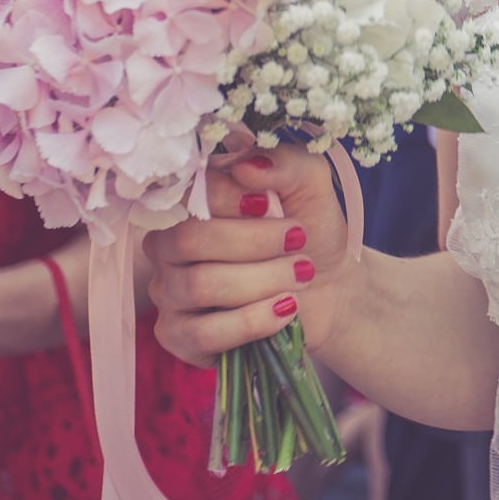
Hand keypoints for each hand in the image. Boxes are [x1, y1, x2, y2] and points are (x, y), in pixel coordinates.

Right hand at [147, 148, 349, 367]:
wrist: (330, 289)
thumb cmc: (309, 231)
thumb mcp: (309, 185)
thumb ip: (285, 163)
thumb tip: (248, 166)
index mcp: (190, 202)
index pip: (185, 193)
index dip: (227, 197)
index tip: (269, 204)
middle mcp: (168, 244)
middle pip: (187, 240)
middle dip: (253, 241)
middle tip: (298, 241)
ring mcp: (168, 291)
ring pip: (199, 285)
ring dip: (262, 279)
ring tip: (302, 274)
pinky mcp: (178, 336)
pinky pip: (202, 333)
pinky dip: (251, 321)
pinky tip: (286, 308)